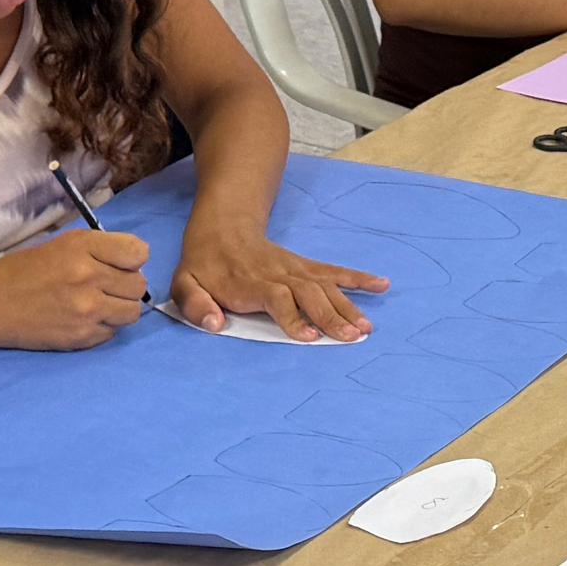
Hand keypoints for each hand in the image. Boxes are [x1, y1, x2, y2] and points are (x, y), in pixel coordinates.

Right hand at [0, 226, 151, 348]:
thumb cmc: (25, 270)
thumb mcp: (63, 244)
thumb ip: (101, 249)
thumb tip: (136, 261)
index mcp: (82, 247)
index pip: (138, 253)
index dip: (132, 259)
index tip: (119, 263)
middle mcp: (88, 277)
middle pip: (138, 284)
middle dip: (126, 284)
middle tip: (106, 286)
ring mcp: (87, 310)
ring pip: (132, 312)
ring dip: (120, 308)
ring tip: (99, 304)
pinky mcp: (81, 337)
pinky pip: (113, 332)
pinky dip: (104, 326)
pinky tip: (83, 319)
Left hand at [168, 221, 384, 342]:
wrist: (221, 227)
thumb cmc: (204, 264)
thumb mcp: (185, 283)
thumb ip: (195, 304)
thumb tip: (215, 323)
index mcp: (250, 282)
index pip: (277, 298)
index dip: (294, 317)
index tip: (310, 338)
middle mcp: (278, 274)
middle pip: (309, 293)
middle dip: (331, 315)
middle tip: (351, 337)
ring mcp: (295, 269)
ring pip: (326, 286)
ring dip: (348, 306)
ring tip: (366, 328)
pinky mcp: (305, 266)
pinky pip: (334, 271)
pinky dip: (358, 278)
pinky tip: (382, 285)